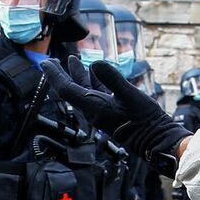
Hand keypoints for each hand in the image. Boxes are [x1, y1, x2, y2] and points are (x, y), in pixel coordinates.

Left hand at [39, 60, 190, 172]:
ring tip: (72, 60)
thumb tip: (96, 63)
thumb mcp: (130, 95)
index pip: (66, 89)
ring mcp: (101, 111)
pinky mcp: (110, 111)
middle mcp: (93, 110)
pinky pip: (96, 93)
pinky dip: (92, 81)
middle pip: (70, 90)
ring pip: (83, 90)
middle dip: (60, 74)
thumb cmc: (144, 121)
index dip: (54, 75)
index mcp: (93, 107)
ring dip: (77, 75)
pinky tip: (94, 72)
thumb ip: (112, 78)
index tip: (44, 63)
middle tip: (51, 61)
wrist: (155, 139)